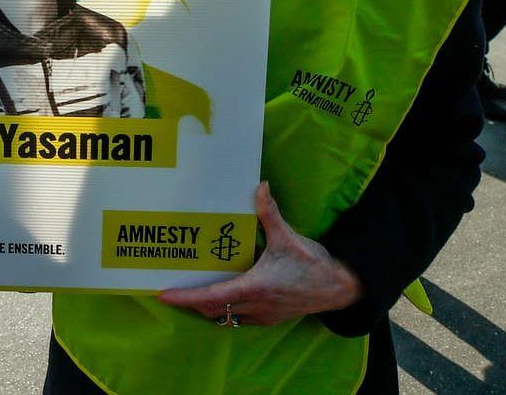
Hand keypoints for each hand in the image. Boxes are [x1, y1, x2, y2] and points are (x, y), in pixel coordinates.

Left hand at [158, 182, 363, 326]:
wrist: (341, 287)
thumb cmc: (314, 264)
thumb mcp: (289, 237)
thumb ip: (269, 213)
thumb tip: (260, 187)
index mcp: (254, 288)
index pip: (211, 297)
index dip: (185, 297)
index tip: (164, 296)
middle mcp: (255, 306)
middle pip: (212, 309)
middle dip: (190, 302)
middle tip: (171, 292)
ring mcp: (263, 315)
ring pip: (226, 316)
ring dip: (207, 308)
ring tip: (190, 294)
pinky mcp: (271, 318)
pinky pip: (240, 318)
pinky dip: (225, 310)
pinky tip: (222, 298)